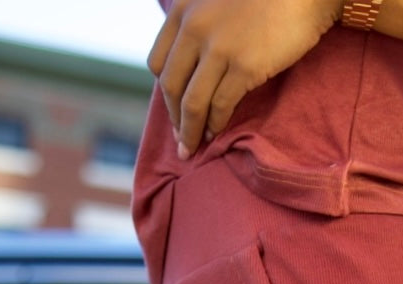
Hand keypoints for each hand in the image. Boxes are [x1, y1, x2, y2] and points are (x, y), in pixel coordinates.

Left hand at [148, 0, 344, 160]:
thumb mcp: (217, 3)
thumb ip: (201, 27)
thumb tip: (194, 67)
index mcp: (184, 10)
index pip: (159, 62)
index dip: (165, 93)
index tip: (174, 110)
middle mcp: (195, 27)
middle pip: (171, 86)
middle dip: (174, 119)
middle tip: (181, 140)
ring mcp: (219, 47)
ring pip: (192, 102)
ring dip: (190, 131)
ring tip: (192, 149)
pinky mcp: (244, 66)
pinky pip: (220, 105)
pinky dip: (215, 124)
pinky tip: (216, 134)